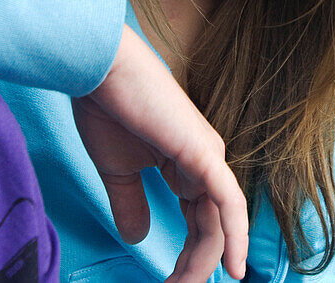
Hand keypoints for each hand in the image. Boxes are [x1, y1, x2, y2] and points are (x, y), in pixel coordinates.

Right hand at [71, 25, 247, 281]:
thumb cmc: (107, 108)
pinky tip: (230, 266)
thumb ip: (130, 203)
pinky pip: (228, 202)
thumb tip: (137, 238)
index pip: (199, 223)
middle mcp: (206, 162)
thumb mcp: (118, 170)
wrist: (100, 70)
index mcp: (187, 166)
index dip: (188, 259)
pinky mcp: (204, 153)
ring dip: (206, 261)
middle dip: (195, 267)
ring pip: (220, 222)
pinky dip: (234, 235)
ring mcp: (208, 156)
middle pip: (212, 228)